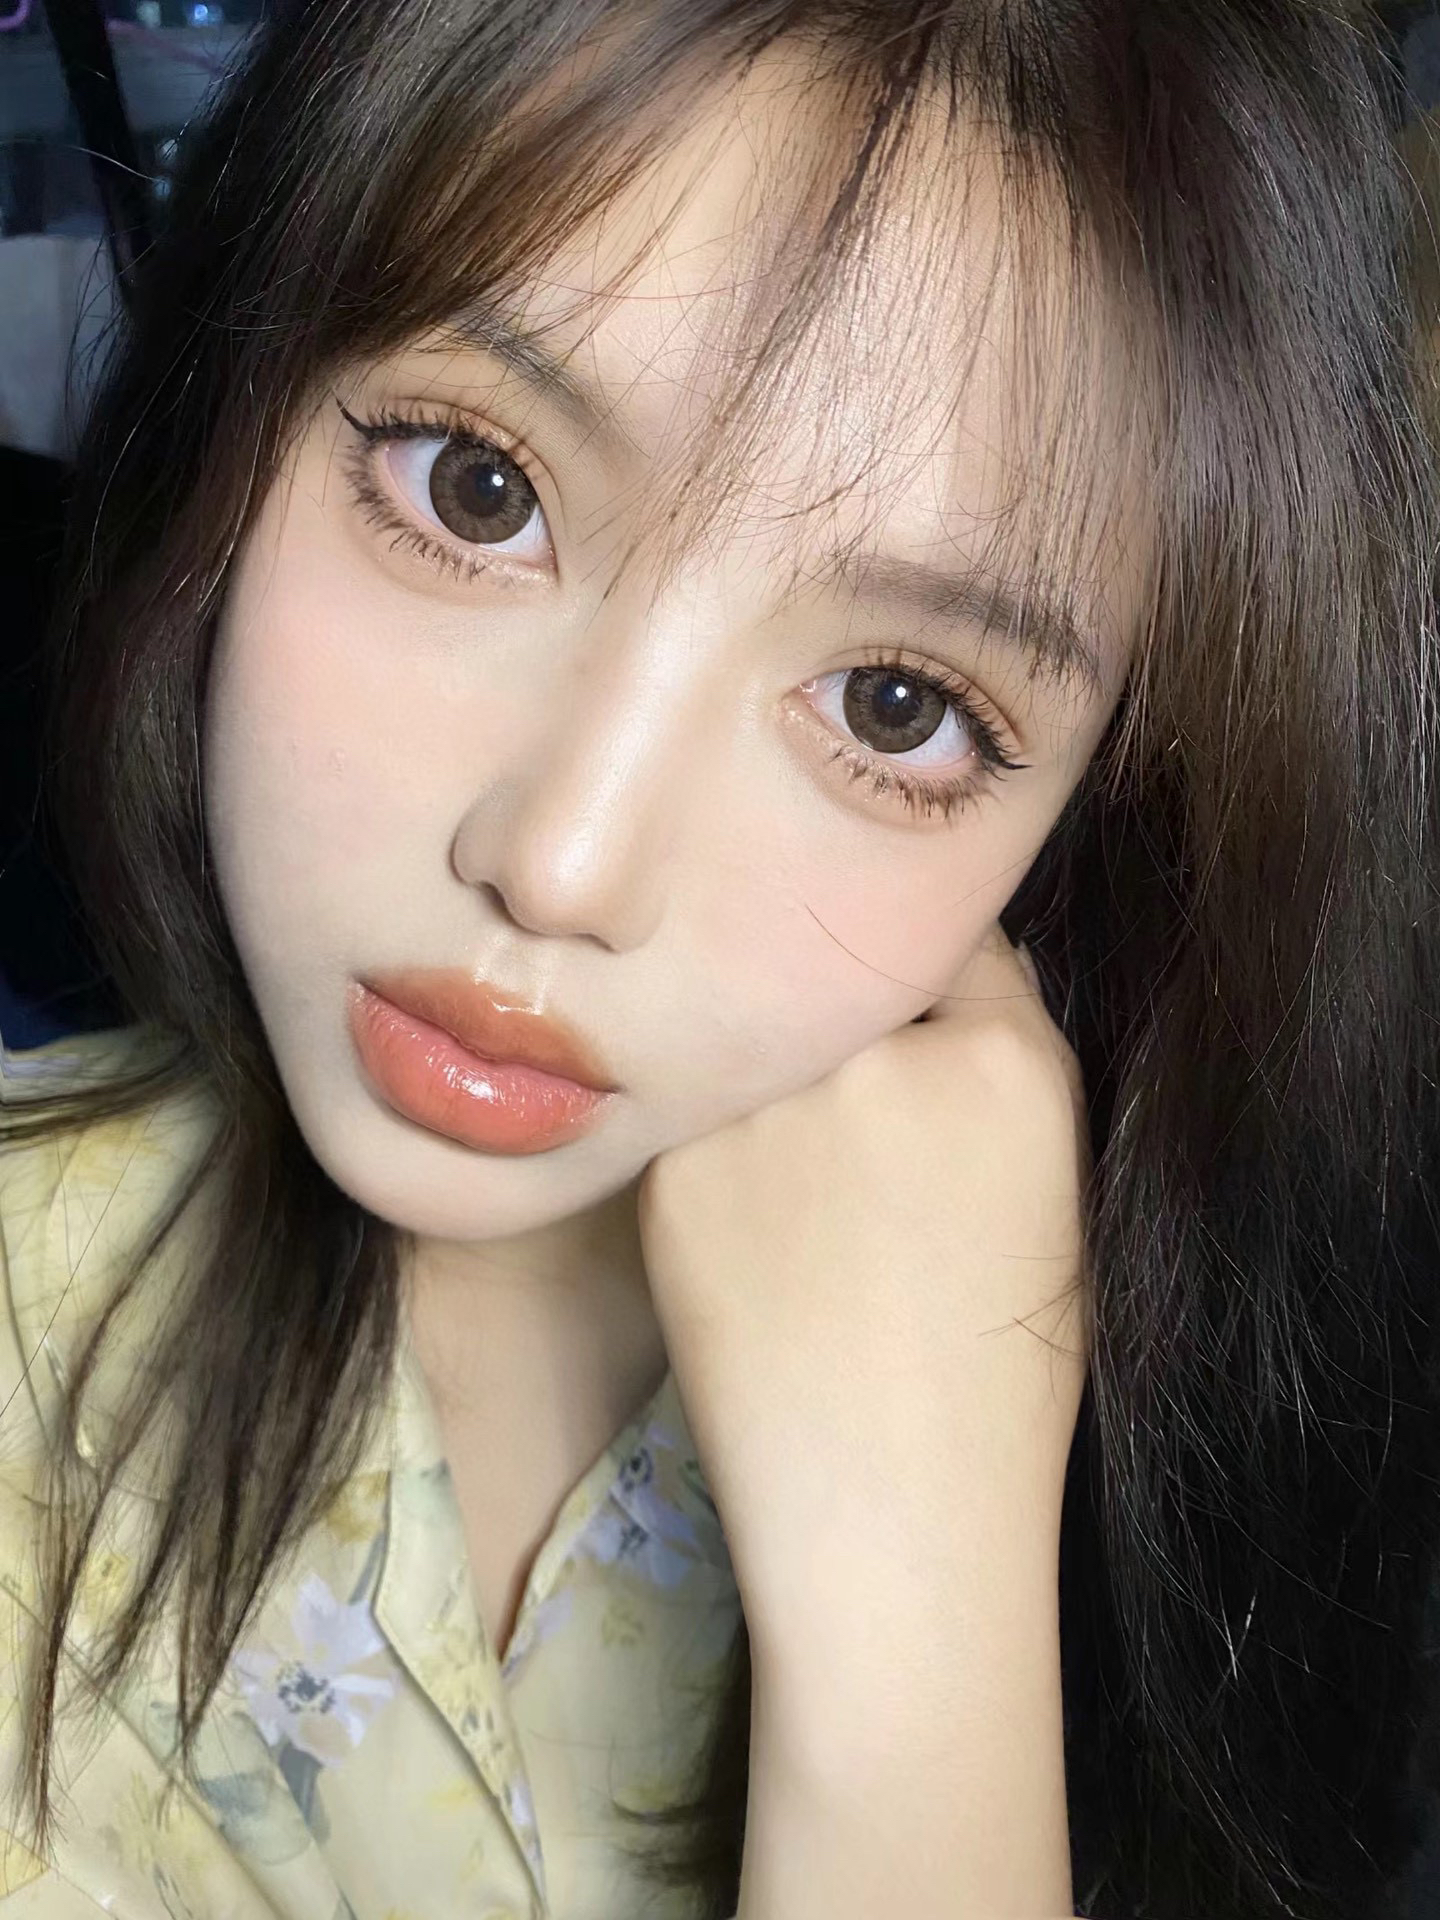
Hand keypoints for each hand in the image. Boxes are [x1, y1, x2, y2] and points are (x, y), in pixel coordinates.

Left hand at [637, 922, 1088, 1917]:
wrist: (889, 1513)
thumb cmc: (1003, 1372)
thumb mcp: (1059, 1193)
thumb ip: (1008, 1063)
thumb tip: (953, 978)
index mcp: (1008, 1060)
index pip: (957, 949)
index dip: (933, 991)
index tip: (914, 1033)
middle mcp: (879, 1056)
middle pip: (849, 992)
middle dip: (853, 1036)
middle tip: (856, 1143)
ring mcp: (765, 1107)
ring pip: (767, 1051)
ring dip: (781, 1092)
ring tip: (805, 1214)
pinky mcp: (675, 1164)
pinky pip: (705, 1119)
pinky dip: (724, 1159)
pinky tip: (756, 1248)